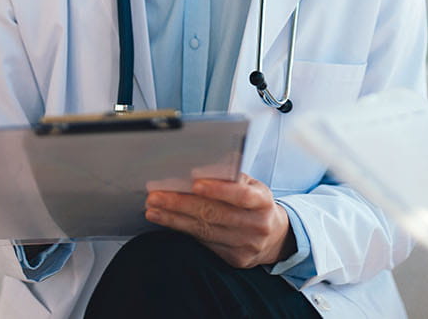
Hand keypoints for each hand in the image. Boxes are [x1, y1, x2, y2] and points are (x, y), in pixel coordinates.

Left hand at [144, 173, 293, 268]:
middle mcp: (257, 225)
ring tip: (153, 209)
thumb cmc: (255, 203)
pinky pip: (204, 243)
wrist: (274, 237)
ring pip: (204, 231)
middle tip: (156, 196)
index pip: (240, 195)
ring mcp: (246, 245)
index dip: (218, 189)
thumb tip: (200, 169)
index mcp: (263, 202)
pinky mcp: (235, 259)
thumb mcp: (252, 186)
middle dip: (181, 204)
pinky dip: (182, 230)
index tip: (194, 183)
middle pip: (215, 214)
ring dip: (174, 219)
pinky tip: (166, 220)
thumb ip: (231, 178)